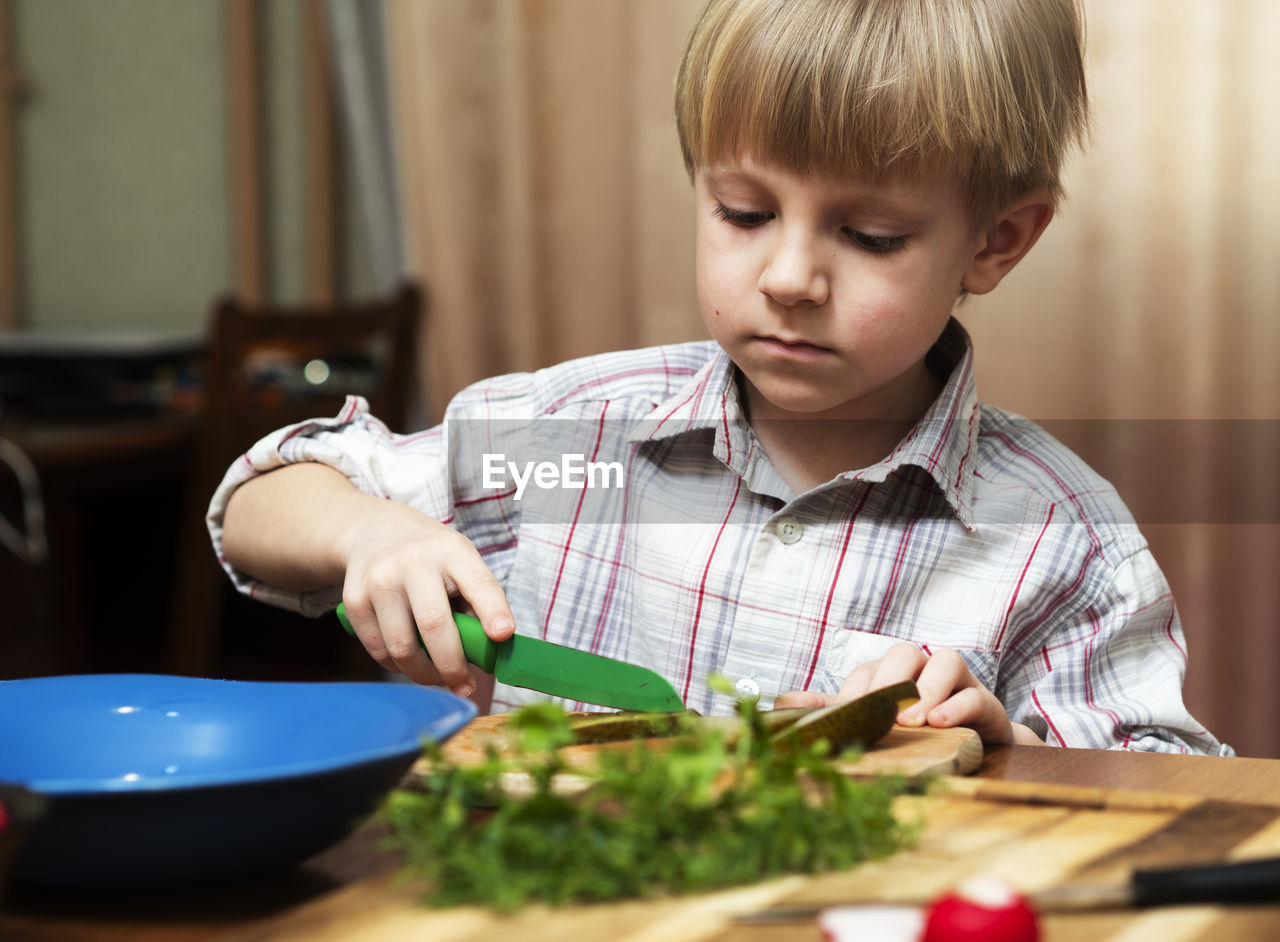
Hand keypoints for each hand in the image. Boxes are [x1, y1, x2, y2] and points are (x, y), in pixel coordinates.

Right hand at [334, 497, 514, 695]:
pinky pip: (378, 650)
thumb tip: (488, 651)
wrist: (374, 531)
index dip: (492, 610)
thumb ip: (475, 601)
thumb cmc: (431, 556)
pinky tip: (409, 660)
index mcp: (451, 552)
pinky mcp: (354, 601)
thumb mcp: (460, 561)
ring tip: (437, 676)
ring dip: (424, 674)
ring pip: (402, 647)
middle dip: (452, 666)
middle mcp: (413, 562)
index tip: (503, 635)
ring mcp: (379, 581)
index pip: (478, 582)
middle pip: (434, 624)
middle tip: (464, 686)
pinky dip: (397, 665)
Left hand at [774, 642, 1042, 745]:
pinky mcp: (985, 702)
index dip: (857, 692)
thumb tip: (783, 701)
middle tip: (884, 715)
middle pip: (905, 653)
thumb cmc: (920, 732)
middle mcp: (923, 670)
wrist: (977, 748)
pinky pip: (975, 694)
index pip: (868, 672)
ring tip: (914, 722)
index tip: (847, 716)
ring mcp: (957, 683)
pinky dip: (958, 706)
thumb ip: (832, 712)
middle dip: (891, 681)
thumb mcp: (875, 723)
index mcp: (891, 674)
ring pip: (945, 662)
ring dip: (927, 690)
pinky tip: (942, 723)